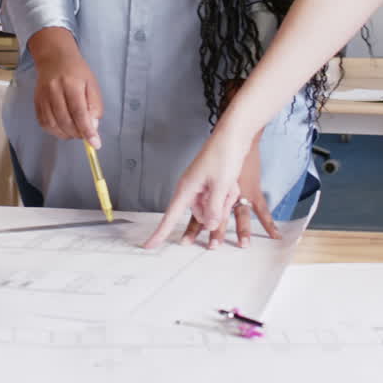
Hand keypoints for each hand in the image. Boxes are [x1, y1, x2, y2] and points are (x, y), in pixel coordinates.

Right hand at [29, 28, 103, 145]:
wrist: (54, 58)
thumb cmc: (77, 71)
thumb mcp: (92, 84)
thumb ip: (94, 105)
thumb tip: (93, 127)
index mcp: (71, 84)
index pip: (79, 112)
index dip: (87, 130)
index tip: (95, 144)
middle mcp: (54, 90)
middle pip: (65, 120)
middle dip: (77, 133)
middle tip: (86, 135)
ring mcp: (43, 97)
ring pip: (53, 124)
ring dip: (66, 134)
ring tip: (75, 132)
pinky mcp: (36, 102)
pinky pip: (43, 123)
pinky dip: (54, 131)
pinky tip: (63, 129)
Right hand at [143, 125, 279, 249]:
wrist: (233, 136)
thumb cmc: (224, 156)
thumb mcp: (220, 186)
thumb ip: (214, 209)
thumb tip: (209, 226)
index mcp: (187, 189)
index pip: (170, 216)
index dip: (160, 233)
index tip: (148, 246)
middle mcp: (191, 190)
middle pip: (201, 216)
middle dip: (217, 209)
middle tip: (227, 191)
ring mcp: (202, 187)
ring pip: (213, 209)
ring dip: (225, 200)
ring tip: (231, 184)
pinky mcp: (211, 185)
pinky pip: (220, 199)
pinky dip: (228, 194)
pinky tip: (232, 182)